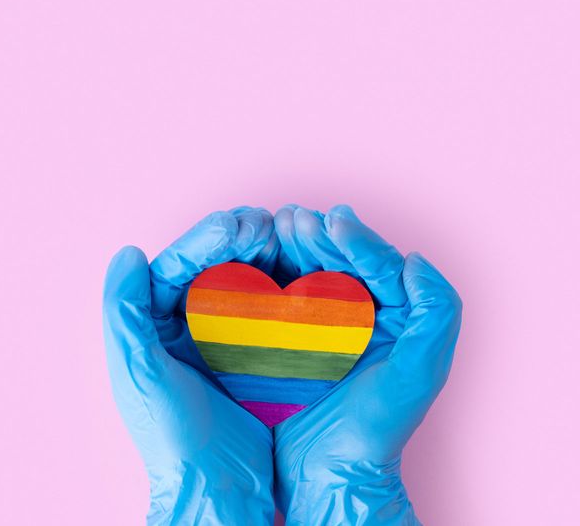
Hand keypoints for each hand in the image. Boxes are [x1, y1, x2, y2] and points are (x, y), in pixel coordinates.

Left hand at [102, 208, 279, 524]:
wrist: (216, 489)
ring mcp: (220, 344)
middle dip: (237, 242)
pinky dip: (283, 290)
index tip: (234, 223)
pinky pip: (268, 314)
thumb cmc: (171, 436)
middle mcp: (183, 330)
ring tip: (285, 238)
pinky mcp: (254, 360)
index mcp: (151, 328)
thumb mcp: (140, 373)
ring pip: (242, 286)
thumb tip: (127, 254)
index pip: (175, 270)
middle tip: (265, 224)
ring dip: (262, 259)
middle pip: (210, 270)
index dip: (203, 241)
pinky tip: (301, 274)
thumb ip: (124, 313)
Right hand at [270, 205, 461, 524]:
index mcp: (394, 319)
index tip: (332, 221)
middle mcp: (358, 319)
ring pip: (305, 277)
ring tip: (273, 225)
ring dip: (289, 249)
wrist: (329, 471)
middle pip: (337, 264)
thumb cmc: (378, 427)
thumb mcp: (419, 372)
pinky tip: (253, 260)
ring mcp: (319, 331)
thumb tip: (416, 260)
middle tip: (292, 217)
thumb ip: (435, 313)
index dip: (356, 239)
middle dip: (316, 236)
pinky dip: (265, 278)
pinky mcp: (286, 344)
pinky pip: (276, 302)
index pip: (376, 267)